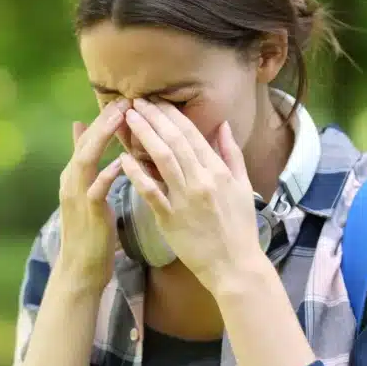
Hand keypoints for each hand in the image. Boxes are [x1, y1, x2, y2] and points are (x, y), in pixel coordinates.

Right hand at [57, 99, 129, 288]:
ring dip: (103, 138)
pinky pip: (96, 190)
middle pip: (86, 143)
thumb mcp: (86, 190)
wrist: (80, 268)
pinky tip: (121, 163)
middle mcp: (72, 181)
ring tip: (121, 119)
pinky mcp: (88, 214)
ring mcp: (78, 197)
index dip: (105, 119)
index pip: (89, 139)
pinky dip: (107, 175)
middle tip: (125, 99)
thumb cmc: (90, 230)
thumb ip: (84, 160)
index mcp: (74, 174)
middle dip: (105, 121)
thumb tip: (80, 128)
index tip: (125, 99)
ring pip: (87, 160)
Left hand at [120, 98, 263, 291]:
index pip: (192, 134)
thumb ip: (232, 154)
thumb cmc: (240, 228)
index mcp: (218, 171)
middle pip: (174, 141)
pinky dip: (137, 173)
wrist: (234, 266)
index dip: (172, 115)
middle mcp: (202, 180)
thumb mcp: (243, 187)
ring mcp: (185, 199)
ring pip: (162, 159)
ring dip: (144, 135)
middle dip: (154, 117)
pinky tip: (123, 158)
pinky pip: (151, 191)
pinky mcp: (170, 218)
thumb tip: (224, 125)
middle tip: (136, 101)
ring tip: (129, 118)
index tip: (157, 100)